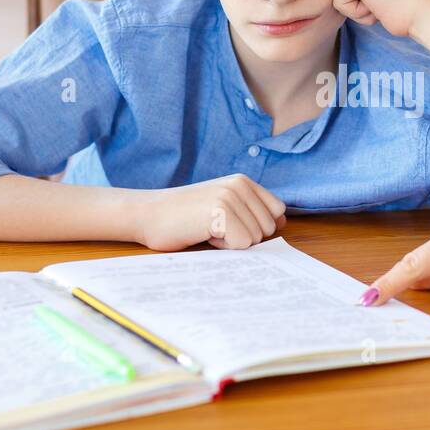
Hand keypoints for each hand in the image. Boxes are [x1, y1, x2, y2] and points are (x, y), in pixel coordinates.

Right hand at [127, 174, 285, 251]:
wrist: (146, 215)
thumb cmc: (183, 217)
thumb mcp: (222, 208)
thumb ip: (251, 212)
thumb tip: (283, 222)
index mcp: (243, 181)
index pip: (277, 212)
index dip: (256, 226)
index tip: (228, 224)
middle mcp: (240, 185)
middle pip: (268, 229)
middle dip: (242, 236)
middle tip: (212, 227)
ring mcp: (231, 196)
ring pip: (256, 239)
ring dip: (231, 243)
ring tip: (206, 229)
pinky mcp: (221, 212)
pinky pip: (242, 244)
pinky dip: (223, 248)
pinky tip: (203, 234)